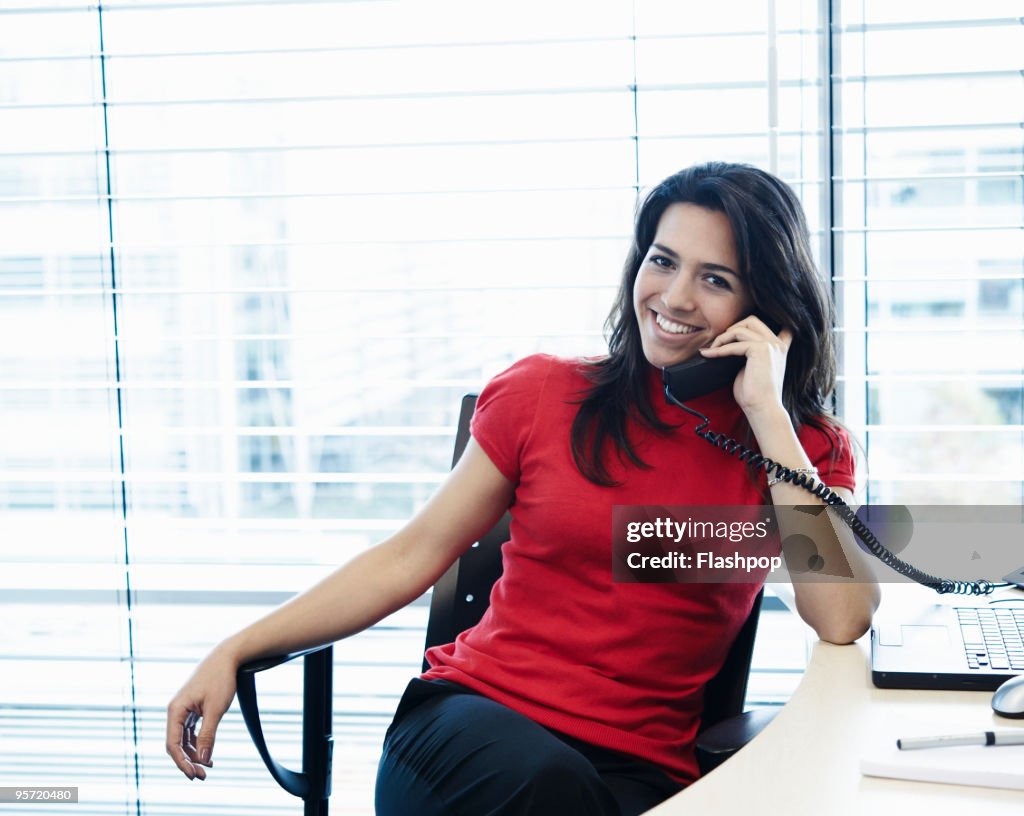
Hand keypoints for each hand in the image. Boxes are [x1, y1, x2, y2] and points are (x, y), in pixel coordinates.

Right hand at [165, 646, 238, 780]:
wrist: (227, 657)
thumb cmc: (220, 679)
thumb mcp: (216, 709)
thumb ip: (208, 734)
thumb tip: (203, 759)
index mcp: (176, 710)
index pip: (172, 744)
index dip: (182, 762)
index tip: (194, 774)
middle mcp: (175, 711)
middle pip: (176, 744)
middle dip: (188, 761)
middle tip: (202, 776)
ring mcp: (183, 709)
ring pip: (183, 739)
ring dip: (194, 754)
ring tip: (208, 768)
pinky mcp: (192, 708)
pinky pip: (190, 731)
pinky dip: (198, 743)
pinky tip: (208, 754)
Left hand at [699, 316, 790, 418]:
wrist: (763, 409)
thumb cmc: (755, 395)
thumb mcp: (753, 368)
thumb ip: (747, 354)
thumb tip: (728, 345)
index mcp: (779, 348)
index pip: (775, 325)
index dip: (755, 325)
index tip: (736, 332)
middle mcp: (777, 344)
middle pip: (752, 320)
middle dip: (732, 328)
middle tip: (719, 343)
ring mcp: (771, 345)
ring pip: (740, 329)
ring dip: (722, 338)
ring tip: (712, 349)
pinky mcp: (761, 350)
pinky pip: (733, 344)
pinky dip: (719, 349)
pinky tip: (708, 354)